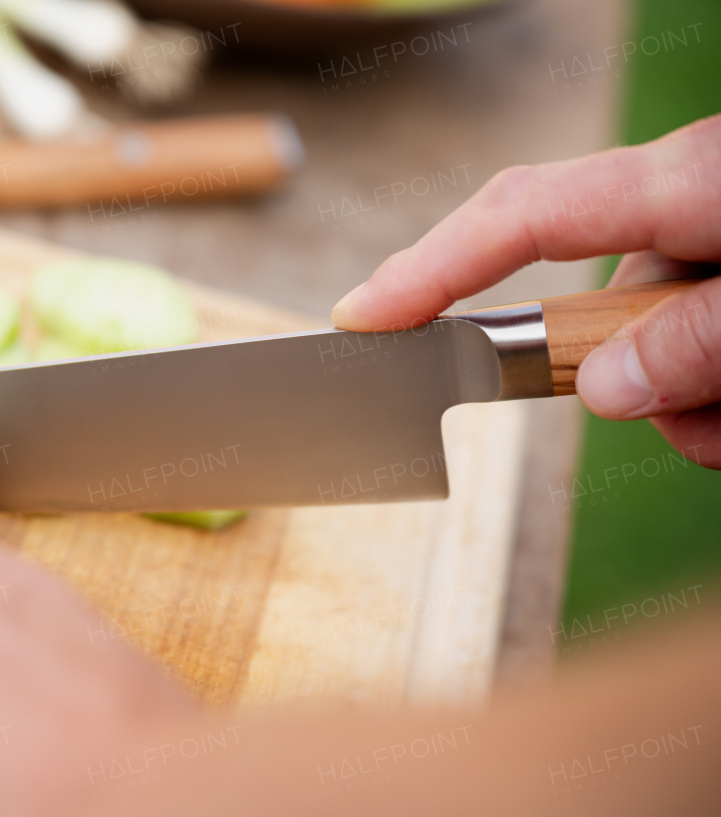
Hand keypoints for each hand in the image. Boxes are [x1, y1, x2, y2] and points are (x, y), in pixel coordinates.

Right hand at [331, 114, 720, 467]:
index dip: (429, 266)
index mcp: (687, 178)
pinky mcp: (719, 269)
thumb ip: (694, 343)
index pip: (520, 216)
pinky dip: (712, 398)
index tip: (359, 317)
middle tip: (696, 410)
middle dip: (611, 379)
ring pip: (642, 347)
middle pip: (584, 305)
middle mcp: (681, 201)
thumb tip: (604, 389)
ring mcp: (703, 239)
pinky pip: (688, 352)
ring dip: (690, 402)